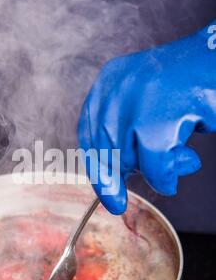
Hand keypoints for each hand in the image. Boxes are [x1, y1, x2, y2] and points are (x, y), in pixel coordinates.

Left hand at [78, 25, 215, 213]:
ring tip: (184, 155)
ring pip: (130, 160)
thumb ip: (126, 134)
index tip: (111, 198)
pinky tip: (187, 162)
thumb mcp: (148, 104)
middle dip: (133, 170)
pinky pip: (154, 166)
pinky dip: (167, 176)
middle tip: (162, 168)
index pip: (89, 135)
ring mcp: (139, 99)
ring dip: (158, 169)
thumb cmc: (190, 86)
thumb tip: (114, 182)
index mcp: (109, 81)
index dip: (98, 170)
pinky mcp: (163, 114)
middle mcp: (118, 87)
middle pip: (106, 152)